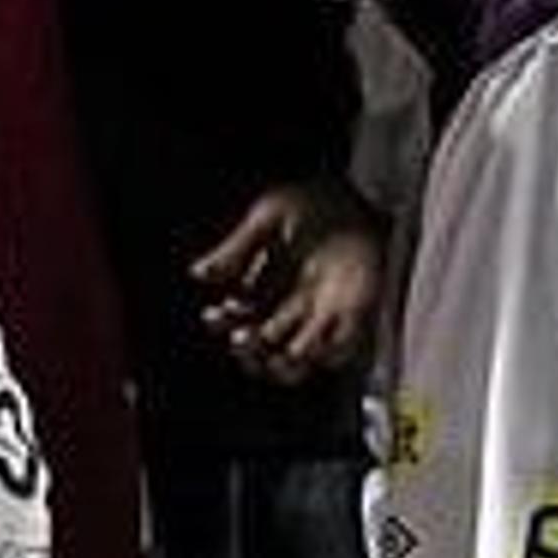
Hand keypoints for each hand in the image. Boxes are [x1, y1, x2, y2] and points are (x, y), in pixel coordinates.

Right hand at [189, 179, 386, 383]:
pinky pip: (341, 349)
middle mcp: (293, 305)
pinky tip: (310, 347)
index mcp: (268, 285)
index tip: (214, 314)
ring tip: (276, 356)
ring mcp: (324, 314)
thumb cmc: (314, 201)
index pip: (238, 316)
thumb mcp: (268, 218)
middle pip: (264, 346)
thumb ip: (235, 248)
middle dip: (247, 349)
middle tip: (242, 339)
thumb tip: (198, 273)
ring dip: (283, 366)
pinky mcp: (355, 315)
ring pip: (299, 361)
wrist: (360, 191)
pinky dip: (324, 354)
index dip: (223, 321)